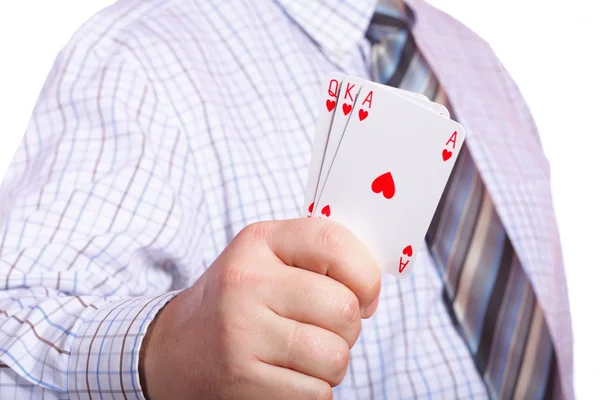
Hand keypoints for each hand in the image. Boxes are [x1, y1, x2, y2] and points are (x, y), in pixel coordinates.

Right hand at [140, 218, 380, 399]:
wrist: (175, 349)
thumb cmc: (238, 300)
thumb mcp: (266, 258)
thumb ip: (317, 255)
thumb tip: (374, 283)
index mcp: (258, 242)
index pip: (333, 242)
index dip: (366, 274)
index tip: (364, 294)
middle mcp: (246, 282)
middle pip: (343, 308)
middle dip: (349, 327)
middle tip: (327, 328)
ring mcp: (241, 332)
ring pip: (335, 356)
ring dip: (332, 363)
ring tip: (305, 354)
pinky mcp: (242, 380)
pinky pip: (316, 394)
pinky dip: (313, 390)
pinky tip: (287, 376)